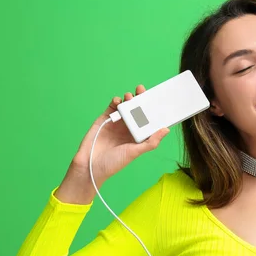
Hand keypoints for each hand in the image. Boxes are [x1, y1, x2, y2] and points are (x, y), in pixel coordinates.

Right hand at [55, 85, 169, 203]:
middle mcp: (128, 127)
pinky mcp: (105, 119)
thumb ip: (151, 142)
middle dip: (140, 99)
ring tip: (130, 96)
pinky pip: (112, 107)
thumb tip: (166, 130)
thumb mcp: (134, 152)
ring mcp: (117, 122)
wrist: (89, 166)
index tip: (157, 99)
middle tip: (141, 90)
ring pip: (125, 106)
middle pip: (137, 109)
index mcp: (137, 135)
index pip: (147, 119)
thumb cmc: (113, 163)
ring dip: (128, 99)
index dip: (152, 109)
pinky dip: (115, 101)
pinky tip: (118, 101)